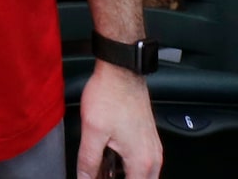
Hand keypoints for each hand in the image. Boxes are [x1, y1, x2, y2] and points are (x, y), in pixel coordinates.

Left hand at [78, 64, 163, 178]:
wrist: (121, 70)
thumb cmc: (110, 94)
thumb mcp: (92, 131)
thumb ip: (88, 161)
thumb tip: (84, 178)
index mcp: (141, 161)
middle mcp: (152, 157)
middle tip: (98, 176)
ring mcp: (153, 147)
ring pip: (142, 176)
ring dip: (124, 177)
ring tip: (101, 171)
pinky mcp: (149, 138)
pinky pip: (142, 164)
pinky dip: (128, 168)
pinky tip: (109, 162)